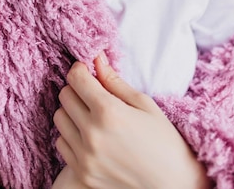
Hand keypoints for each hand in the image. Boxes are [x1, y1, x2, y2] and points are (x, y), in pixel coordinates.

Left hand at [53, 55, 211, 188]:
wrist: (174, 184)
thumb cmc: (164, 140)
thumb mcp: (143, 103)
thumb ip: (114, 80)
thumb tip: (96, 58)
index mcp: (109, 112)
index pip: (76, 78)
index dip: (80, 69)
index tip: (87, 69)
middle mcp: (92, 134)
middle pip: (65, 96)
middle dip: (76, 88)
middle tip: (92, 91)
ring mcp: (85, 157)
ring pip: (60, 118)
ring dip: (71, 111)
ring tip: (91, 114)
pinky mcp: (83, 173)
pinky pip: (61, 144)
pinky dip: (71, 135)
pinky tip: (89, 134)